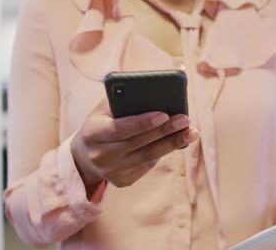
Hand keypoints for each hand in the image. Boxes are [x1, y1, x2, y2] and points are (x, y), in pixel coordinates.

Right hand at [71, 98, 198, 191]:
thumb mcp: (103, 109)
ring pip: (147, 157)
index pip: (120, 129)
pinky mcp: (122, 181)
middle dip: (165, 131)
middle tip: (185, 119)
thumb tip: (155, 94)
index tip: (164, 114)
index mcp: (92, 133)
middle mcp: (99, 155)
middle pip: (138, 144)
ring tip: (191, 131)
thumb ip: (122, 100)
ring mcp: (111, 171)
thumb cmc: (101, 122)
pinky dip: (164, 152)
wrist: (84, 155)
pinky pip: (147, 165)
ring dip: (172, 144)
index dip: (142, 123)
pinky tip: (179, 141)